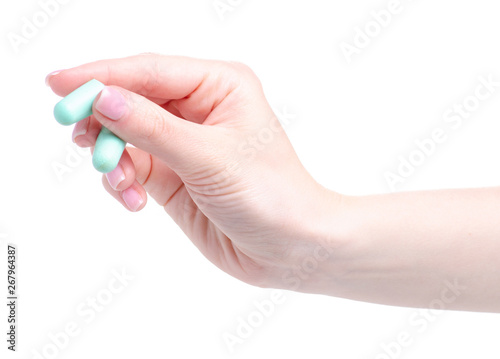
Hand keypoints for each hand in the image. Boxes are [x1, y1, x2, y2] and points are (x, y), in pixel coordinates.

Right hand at [47, 54, 341, 288]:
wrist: (289, 248)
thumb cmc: (269, 194)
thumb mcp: (208, 157)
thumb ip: (151, 128)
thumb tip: (100, 98)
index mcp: (218, 85)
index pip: (149, 71)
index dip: (102, 76)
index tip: (58, 84)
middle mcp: (199, 107)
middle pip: (131, 99)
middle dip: (103, 119)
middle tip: (78, 136)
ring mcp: (183, 141)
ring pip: (125, 134)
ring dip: (113, 156)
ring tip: (120, 180)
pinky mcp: (173, 174)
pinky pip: (131, 166)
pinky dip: (121, 180)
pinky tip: (132, 200)